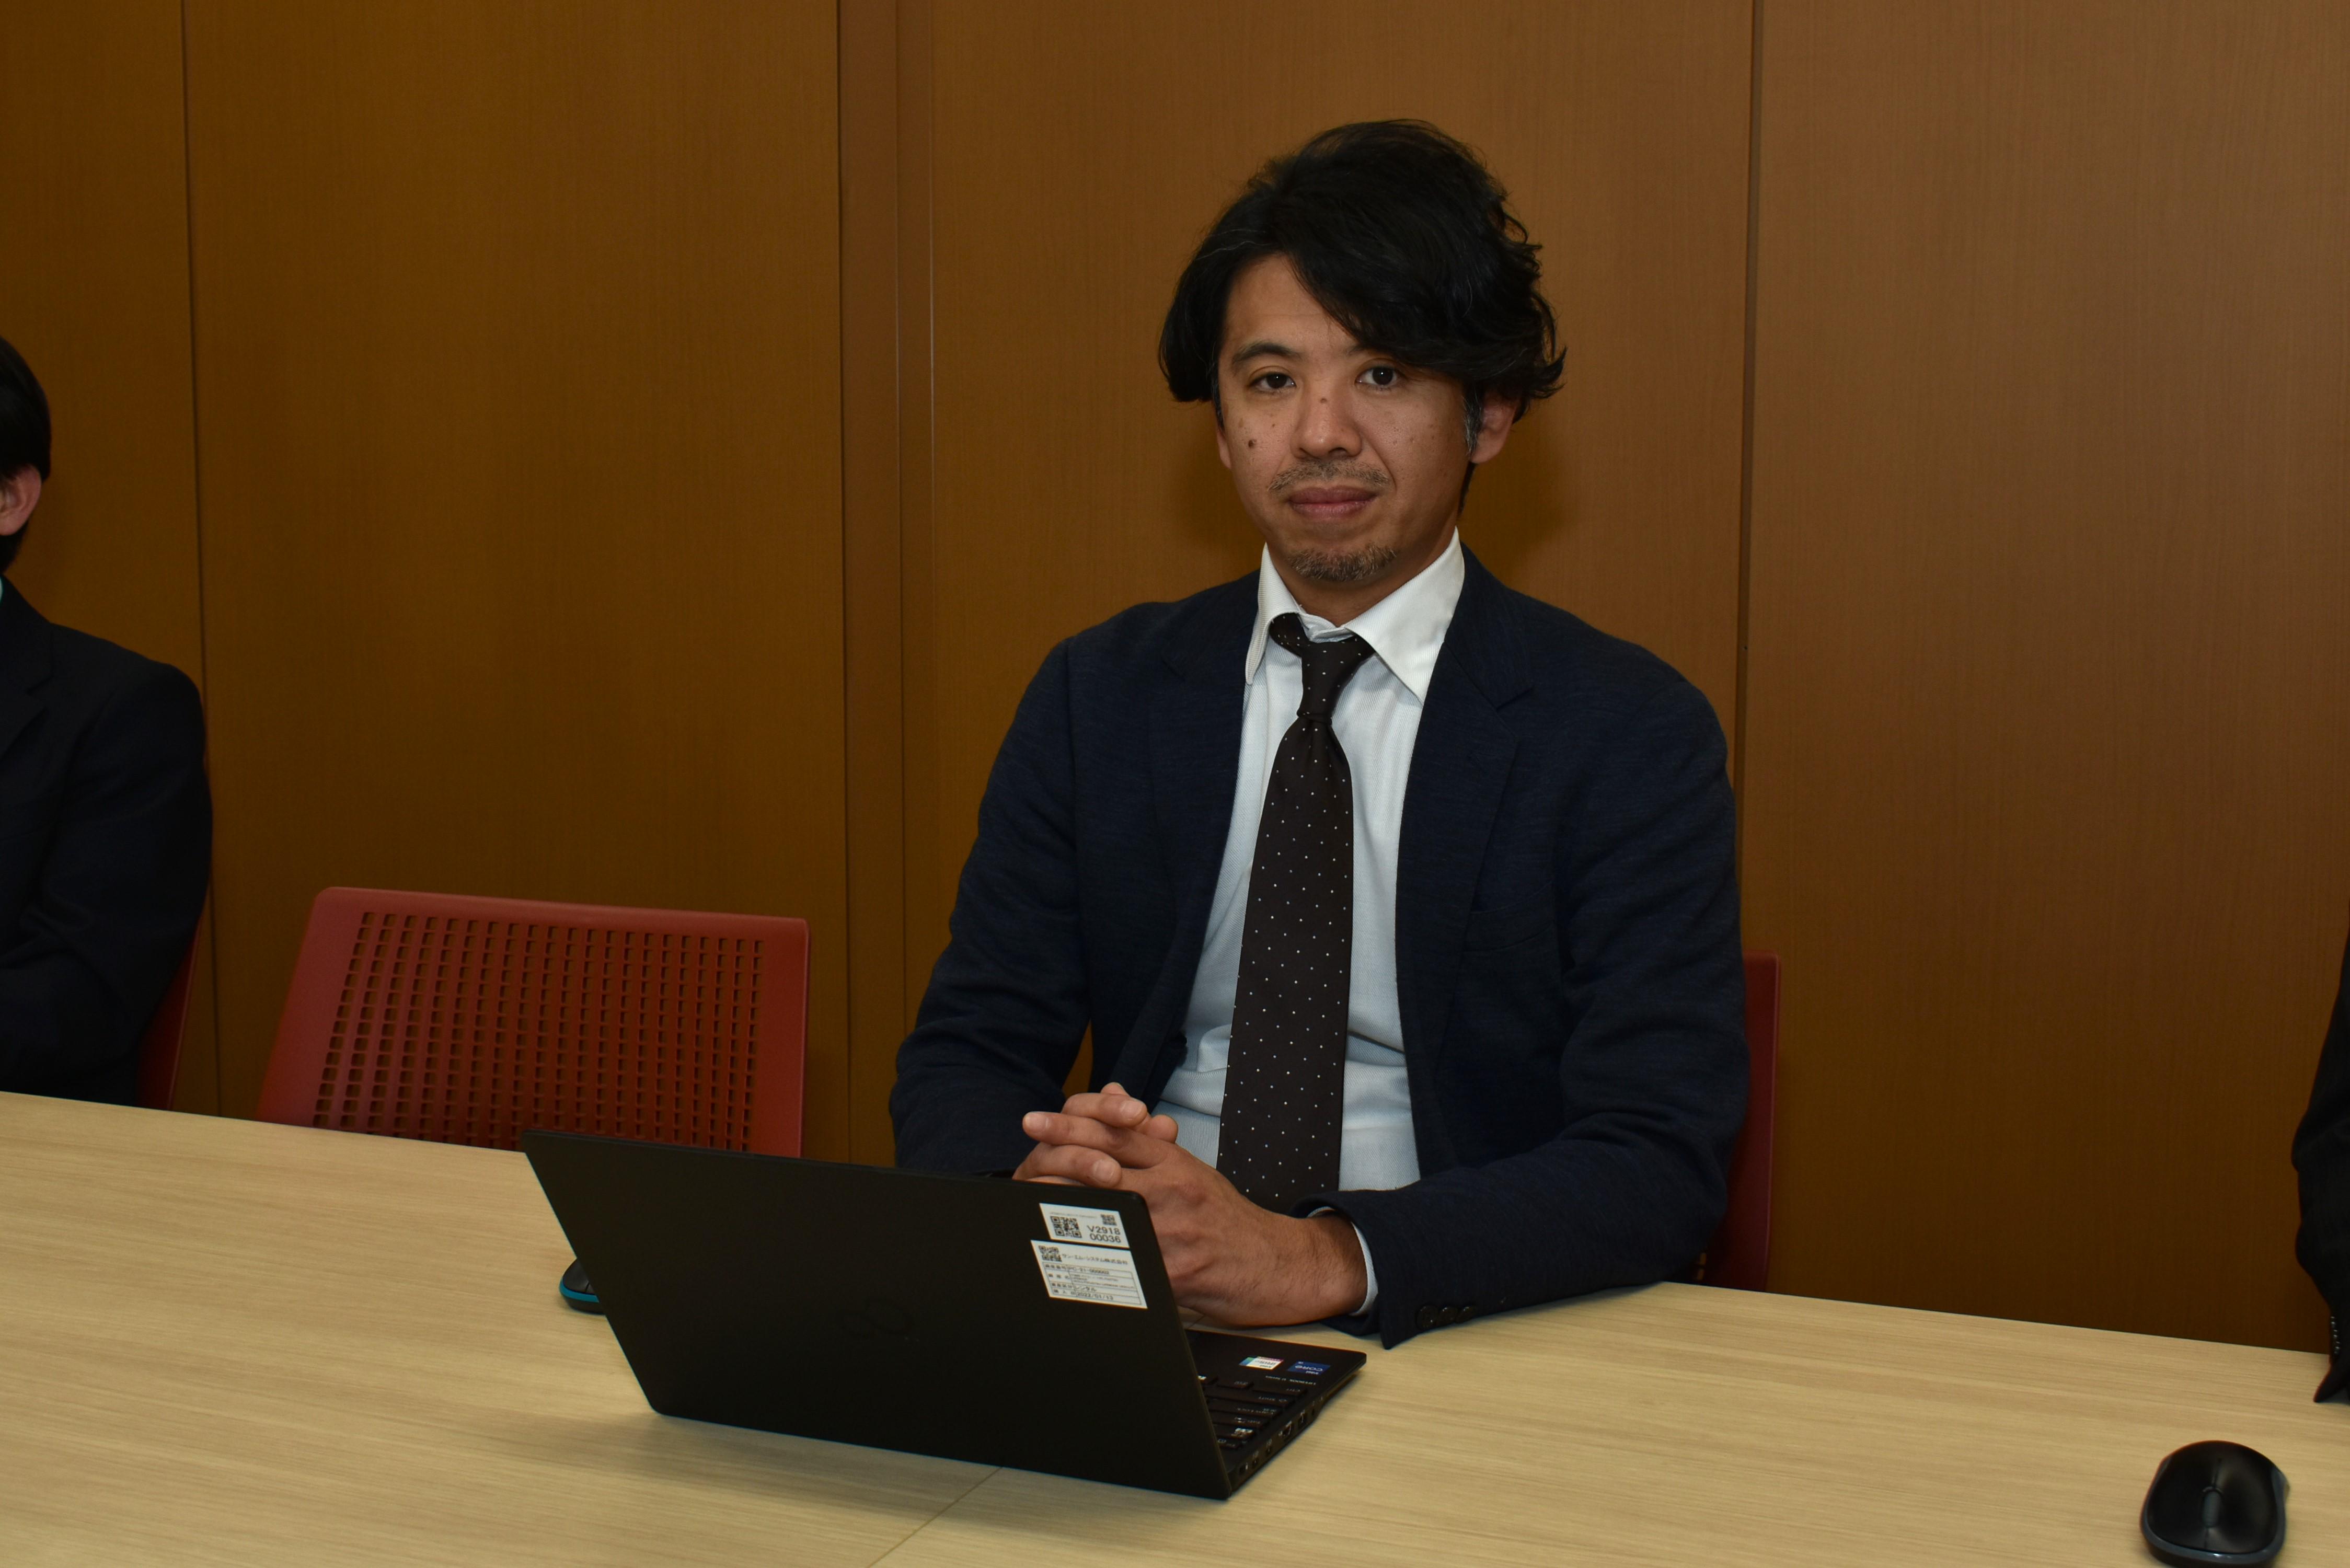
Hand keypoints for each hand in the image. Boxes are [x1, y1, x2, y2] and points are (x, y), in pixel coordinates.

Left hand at [1014, 1083, 1365, 1324]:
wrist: (1274, 1263)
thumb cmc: (1226, 1220)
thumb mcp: (1190, 1170)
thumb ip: (1147, 1140)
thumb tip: (1113, 1096)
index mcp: (1175, 1162)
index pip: (1117, 1131)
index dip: (1071, 1123)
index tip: (1036, 1122)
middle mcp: (1174, 1189)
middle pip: (1104, 1164)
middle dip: (1056, 1159)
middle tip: (1018, 1160)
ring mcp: (1175, 1230)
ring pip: (1108, 1212)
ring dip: (1064, 1210)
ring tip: (1026, 1206)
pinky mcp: (1177, 1271)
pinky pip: (1128, 1263)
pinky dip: (1095, 1261)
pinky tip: (1064, 1257)